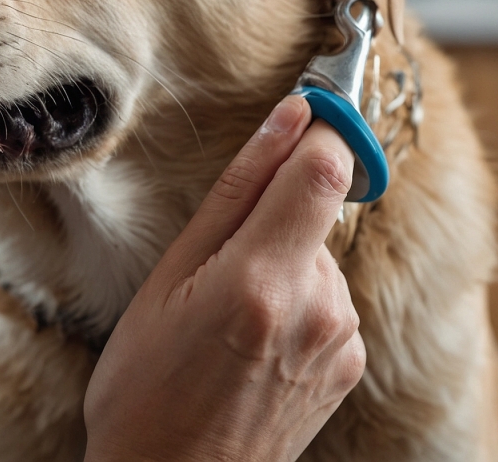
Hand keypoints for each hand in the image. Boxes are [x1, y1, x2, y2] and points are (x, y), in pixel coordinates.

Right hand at [83, 96, 364, 461]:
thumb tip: (288, 121)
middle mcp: (320, 309)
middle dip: (271, 218)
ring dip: (279, 264)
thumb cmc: (146, 385)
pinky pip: (326, 300)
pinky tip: (248, 342)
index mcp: (265, 280)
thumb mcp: (168, 279)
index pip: (325, 169)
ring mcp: (342, 341)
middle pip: (312, 214)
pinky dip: (293, 302)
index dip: (320, 130)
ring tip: (222, 319)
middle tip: (210, 270)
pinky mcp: (350, 365)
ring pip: (316, 258)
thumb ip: (236, 194)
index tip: (305, 111)